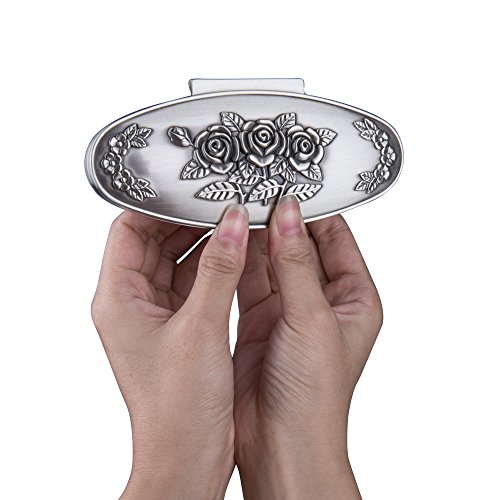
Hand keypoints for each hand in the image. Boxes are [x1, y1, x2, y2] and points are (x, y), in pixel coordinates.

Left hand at [91, 206, 248, 499]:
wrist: (188, 459)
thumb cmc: (179, 410)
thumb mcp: (201, 328)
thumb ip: (220, 269)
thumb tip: (233, 223)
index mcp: (119, 300)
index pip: (128, 231)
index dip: (156, 207)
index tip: (188, 192)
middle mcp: (133, 304)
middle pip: (154, 243)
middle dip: (186, 223)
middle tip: (220, 205)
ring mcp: (156, 316)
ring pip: (176, 262)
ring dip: (204, 244)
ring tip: (233, 223)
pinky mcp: (179, 328)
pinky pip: (194, 283)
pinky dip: (214, 267)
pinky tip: (237, 254)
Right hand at [234, 195, 382, 498]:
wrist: (281, 444)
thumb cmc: (315, 395)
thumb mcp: (313, 318)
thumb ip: (298, 263)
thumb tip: (289, 214)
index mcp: (353, 298)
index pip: (336, 239)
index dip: (314, 212)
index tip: (290, 187)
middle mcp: (322, 301)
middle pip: (301, 246)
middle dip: (281, 222)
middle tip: (259, 193)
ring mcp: (289, 309)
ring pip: (272, 260)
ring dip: (258, 238)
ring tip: (241, 209)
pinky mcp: (259, 320)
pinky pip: (249, 279)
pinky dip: (239, 260)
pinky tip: (229, 240)